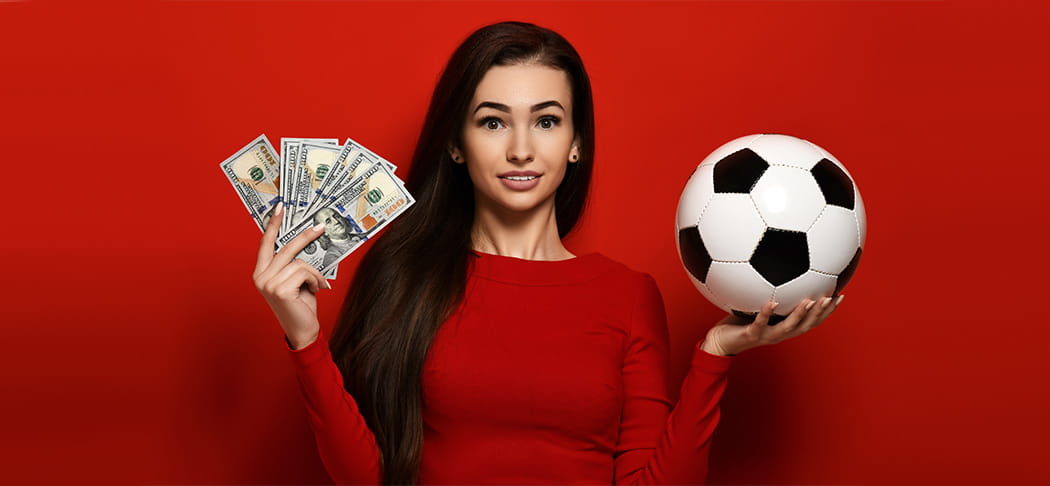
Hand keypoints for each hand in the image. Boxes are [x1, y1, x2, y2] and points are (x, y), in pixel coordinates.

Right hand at [252, 203, 330, 348]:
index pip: (266, 243)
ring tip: (317, 285)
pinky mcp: (280, 290)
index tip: (280, 208)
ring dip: (314, 273)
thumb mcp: (295, 280)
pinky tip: (316, 290)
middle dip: (305, 236)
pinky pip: (306, 272)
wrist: (302, 331)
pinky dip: (316, 280)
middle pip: (286, 248)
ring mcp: (269, 284)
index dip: (273, 224)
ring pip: (300, 262)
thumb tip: (307, 241)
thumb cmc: (300, 305)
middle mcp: (261, 277)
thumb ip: (294, 264)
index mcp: (261, 273)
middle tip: (320, 227)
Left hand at [700, 296, 843, 355]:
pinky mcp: (751, 334)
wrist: (719, 342)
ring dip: (801, 314)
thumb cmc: (738, 322)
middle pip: (807, 325)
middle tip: (832, 298)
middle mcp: (779, 333)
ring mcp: (766, 335)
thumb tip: (775, 270)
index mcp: (784, 327)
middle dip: (821, 312)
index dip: (827, 311)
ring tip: (811, 300)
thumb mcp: (756, 306)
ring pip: (789, 327)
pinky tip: (772, 301)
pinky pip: (760, 323)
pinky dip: (767, 312)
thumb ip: (769, 294)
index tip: (840, 296)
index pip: (811, 320)